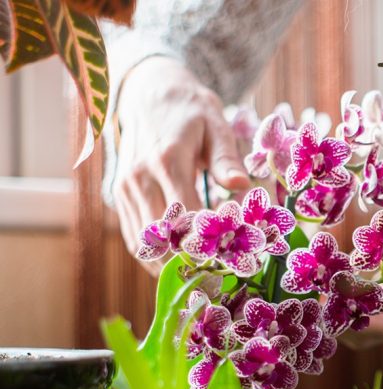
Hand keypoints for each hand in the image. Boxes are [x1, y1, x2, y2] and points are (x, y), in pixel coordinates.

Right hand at [112, 57, 249, 273]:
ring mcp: (125, 189)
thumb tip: (243, 187)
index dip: (207, 242)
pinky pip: (133, 237)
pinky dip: (153, 257)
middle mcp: (140, 178)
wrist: (148, 93)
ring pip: (143, 243)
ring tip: (200, 280)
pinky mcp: (119, 196)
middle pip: (162, 236)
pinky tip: (177, 267)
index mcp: (167, 161)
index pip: (186, 216)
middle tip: (218, 279)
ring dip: (169, 266)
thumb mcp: (215, 125)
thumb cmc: (191, 111)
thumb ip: (226, 158)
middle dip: (189, 261)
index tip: (232, 259)